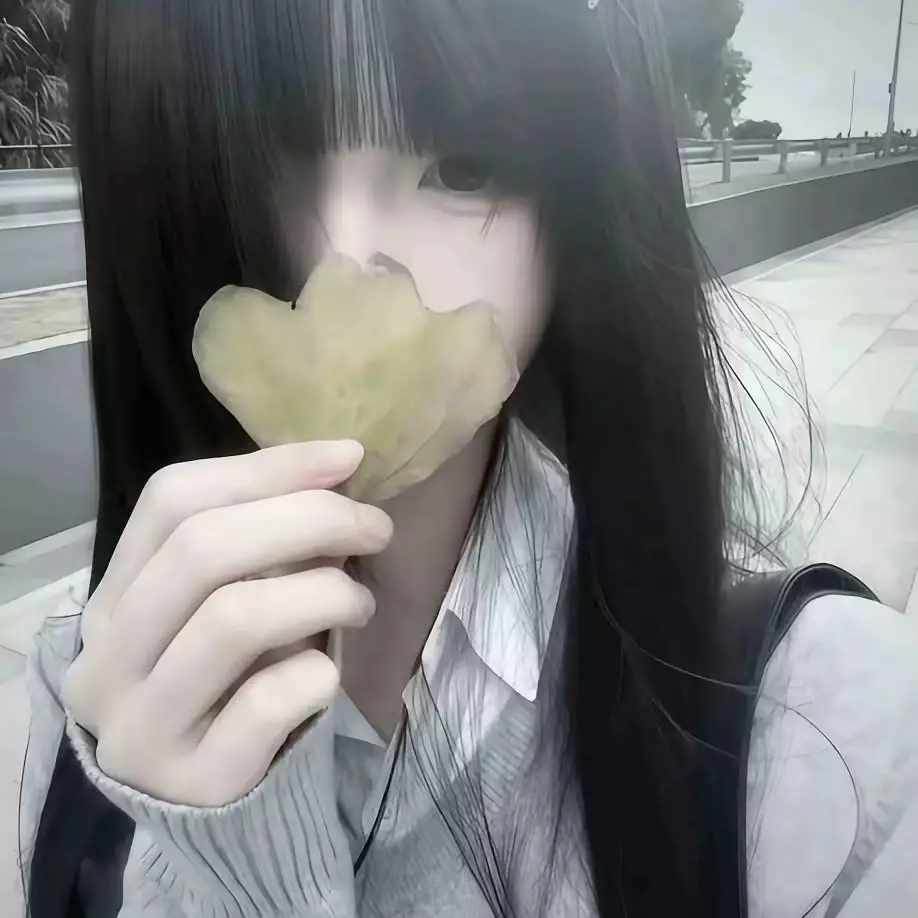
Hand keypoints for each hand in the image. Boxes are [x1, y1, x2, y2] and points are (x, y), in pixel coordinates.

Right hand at [62, 440, 391, 806]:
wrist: (218, 805)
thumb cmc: (234, 682)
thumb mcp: (231, 602)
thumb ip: (263, 542)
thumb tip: (340, 462)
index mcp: (112, 599)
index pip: (172, 500)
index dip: (267, 468)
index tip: (348, 458)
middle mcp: (105, 661)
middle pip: (202, 549)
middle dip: (309, 520)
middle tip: (375, 528)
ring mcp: (139, 728)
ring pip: (235, 617)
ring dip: (323, 593)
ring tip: (360, 603)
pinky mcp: (192, 783)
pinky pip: (269, 700)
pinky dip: (317, 671)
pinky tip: (328, 672)